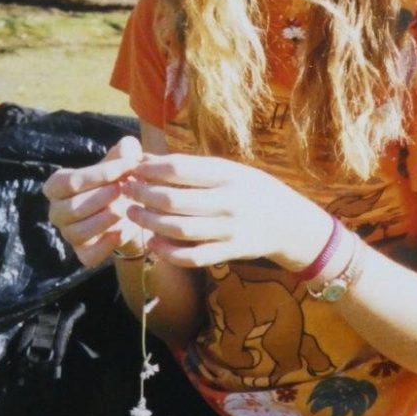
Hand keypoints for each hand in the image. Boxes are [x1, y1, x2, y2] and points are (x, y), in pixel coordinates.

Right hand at [42, 135, 148, 267]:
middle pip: (73, 207)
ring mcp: (68, 234)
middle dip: (102, 197)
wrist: (130, 212)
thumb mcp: (121, 164)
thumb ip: (124, 153)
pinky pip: (89, 254)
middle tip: (125, 189)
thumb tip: (129, 146)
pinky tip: (122, 231)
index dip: (101, 173)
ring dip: (103, 220)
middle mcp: (56, 212)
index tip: (129, 166)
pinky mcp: (83, 254)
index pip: (72, 181)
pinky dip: (106, 245)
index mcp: (57, 185)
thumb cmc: (118, 182)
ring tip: (123, 209)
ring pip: (78, 232)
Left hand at [122, 152, 331, 269]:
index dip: (151, 169)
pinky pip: (193, 256)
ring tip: (132, 212)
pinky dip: (168, 252)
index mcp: (228, 175)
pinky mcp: (229, 252)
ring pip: (179, 229)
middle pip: (175, 200)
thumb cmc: (252, 190)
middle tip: (126, 190)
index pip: (181, 169)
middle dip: (143, 195)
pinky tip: (152, 242)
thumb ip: (192, 167)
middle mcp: (229, 202)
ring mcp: (229, 230)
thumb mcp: (229, 169)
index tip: (133, 168)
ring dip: (149, 221)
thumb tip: (147, 159)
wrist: (290, 222)